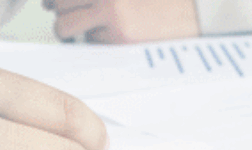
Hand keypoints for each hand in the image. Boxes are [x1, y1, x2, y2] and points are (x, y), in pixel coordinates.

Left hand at [48, 0, 199, 42]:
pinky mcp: (120, 37)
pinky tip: (112, 38)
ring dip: (70, 30)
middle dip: (60, 11)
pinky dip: (95, 42)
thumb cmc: (167, 3)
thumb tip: (67, 3)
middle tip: (69, 17)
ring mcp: (111, 14)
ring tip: (84, 32)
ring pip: (66, 26)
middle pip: (59, 3)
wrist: (199, 13)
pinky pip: (91, 43)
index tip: (52, 3)